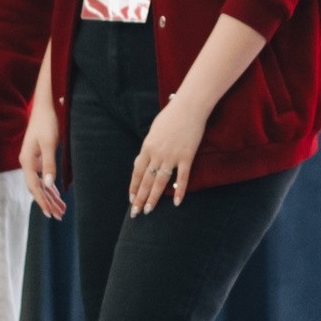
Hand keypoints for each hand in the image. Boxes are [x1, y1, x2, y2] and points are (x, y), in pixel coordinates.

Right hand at [20, 91, 64, 217]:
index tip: (50, 213)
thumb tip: (49, 185)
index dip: (42, 201)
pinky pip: (43, 176)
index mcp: (27, 161)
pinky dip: (51, 187)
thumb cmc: (46, 122)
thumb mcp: (50, 143)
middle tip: (59, 216)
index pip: (34, 187)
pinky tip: (57, 194)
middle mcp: (27, 163)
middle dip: (47, 202)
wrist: (44, 106)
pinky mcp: (38, 157)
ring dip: (50, 196)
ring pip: (41, 184)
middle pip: (37, 188)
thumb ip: (49, 164)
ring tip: (61, 209)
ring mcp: (32, 160)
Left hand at [129, 91, 209, 213]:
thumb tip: (143, 160)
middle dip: (140, 198)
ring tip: (149, 210)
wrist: (189, 107)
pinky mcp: (187, 157)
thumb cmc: (171, 116)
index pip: (137, 172)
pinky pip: (182, 178)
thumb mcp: (154, 131)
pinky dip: (179, 191)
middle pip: (146, 180)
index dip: (134, 187)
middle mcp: (157, 154)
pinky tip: (176, 202)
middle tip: (136, 212)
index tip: (131, 199)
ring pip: (160, 182)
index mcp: (147, 147)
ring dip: (154, 198)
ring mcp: (172, 156)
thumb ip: (149, 147)